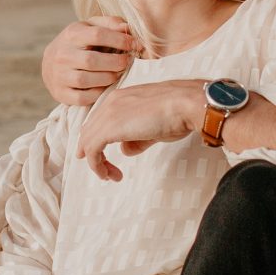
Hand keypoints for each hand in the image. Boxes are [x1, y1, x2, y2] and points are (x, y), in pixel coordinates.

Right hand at [42, 15, 135, 105]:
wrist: (50, 62)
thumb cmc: (78, 43)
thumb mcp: (90, 27)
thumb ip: (110, 24)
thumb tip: (127, 28)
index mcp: (71, 34)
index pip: (98, 35)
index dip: (120, 40)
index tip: (134, 44)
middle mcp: (62, 54)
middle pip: (92, 60)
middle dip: (116, 62)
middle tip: (126, 62)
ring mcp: (59, 75)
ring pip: (86, 80)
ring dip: (108, 78)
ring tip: (116, 73)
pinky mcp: (60, 93)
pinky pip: (82, 98)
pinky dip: (97, 94)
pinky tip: (104, 86)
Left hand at [77, 79, 205, 181]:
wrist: (187, 103)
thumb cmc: (179, 112)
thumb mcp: (154, 128)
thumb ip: (137, 140)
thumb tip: (125, 150)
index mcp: (121, 97)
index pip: (99, 120)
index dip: (97, 139)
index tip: (100, 156)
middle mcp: (111, 102)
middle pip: (90, 131)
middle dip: (95, 153)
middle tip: (105, 171)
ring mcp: (109, 114)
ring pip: (88, 141)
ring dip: (96, 163)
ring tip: (109, 176)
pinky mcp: (109, 128)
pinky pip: (92, 149)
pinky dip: (96, 164)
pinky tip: (106, 174)